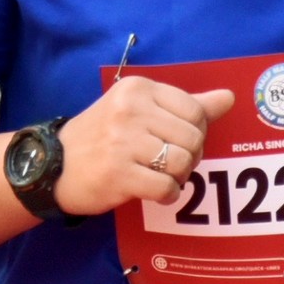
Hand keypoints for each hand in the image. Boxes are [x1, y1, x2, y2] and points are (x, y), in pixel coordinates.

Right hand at [51, 76, 239, 216]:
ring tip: (160, 176)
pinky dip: (167, 195)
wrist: (54, 164)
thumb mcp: (140, 110)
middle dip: (189, 157)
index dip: (196, 133)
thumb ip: (187, 104)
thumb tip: (230, 98)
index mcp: (138, 88)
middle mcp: (130, 110)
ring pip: (182, 163)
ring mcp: (122, 142)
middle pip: (193, 138)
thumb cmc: (104, 136)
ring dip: (178, 178)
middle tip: (169, 163)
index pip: (196, 111)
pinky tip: (153, 191)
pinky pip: (166, 188)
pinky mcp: (118, 173)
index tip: (177, 142)